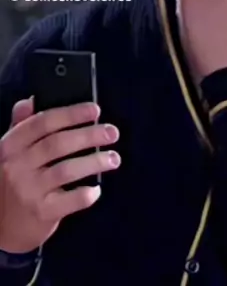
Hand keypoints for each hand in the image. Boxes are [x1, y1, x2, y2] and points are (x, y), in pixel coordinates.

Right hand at [0, 98, 120, 252]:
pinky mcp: (41, 213)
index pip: (42, 122)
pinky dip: (85, 194)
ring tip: (113, 158)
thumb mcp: (9, 152)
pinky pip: (68, 201)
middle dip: (89, 135)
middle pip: (57, 144)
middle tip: (112, 132)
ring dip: (94, 161)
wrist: (0, 227)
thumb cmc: (10, 181)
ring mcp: (28, 190)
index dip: (71, 114)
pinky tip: (97, 189)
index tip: (95, 110)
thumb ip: (22, 125)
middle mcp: (17, 166)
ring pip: (66, 169)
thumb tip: (31, 101)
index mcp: (10, 145)